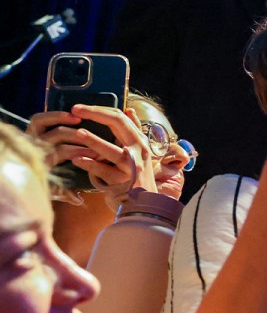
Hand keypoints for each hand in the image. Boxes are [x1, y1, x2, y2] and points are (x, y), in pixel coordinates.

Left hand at [28, 106, 157, 192]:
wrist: (144, 204)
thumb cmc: (137, 175)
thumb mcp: (140, 151)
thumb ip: (134, 130)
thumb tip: (129, 110)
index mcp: (140, 140)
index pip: (121, 117)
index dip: (100, 109)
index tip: (81, 107)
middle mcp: (139, 150)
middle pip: (118, 125)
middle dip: (95, 114)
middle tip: (75, 110)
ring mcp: (131, 167)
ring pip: (112, 150)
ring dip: (94, 141)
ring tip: (78, 133)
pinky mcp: (122, 182)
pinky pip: (104, 171)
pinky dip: (90, 165)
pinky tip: (77, 160)